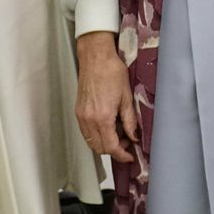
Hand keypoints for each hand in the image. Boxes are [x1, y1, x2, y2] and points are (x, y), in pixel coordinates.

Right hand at [75, 32, 137, 163]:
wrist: (96, 57)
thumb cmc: (112, 72)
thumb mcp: (126, 97)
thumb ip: (130, 120)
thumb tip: (134, 136)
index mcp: (102, 117)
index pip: (111, 147)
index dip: (122, 155)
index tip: (130, 156)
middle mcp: (88, 119)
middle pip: (99, 148)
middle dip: (114, 150)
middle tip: (127, 141)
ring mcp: (81, 116)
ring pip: (91, 142)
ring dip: (104, 143)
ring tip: (119, 133)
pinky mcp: (78, 111)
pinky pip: (86, 132)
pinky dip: (96, 135)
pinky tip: (107, 126)